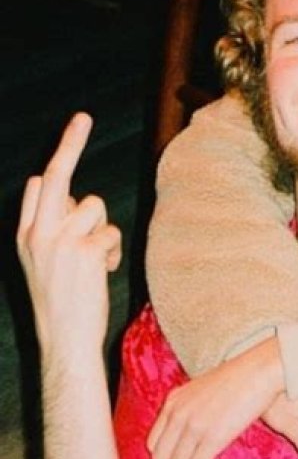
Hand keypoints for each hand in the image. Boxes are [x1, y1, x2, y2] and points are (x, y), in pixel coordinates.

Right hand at [16, 113, 121, 358]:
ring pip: (95, 207)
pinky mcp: (84, 251)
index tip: (73, 130)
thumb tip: (81, 204)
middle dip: (71, 143)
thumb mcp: (45, 263)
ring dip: (102, 231)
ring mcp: (59, 241)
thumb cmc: (62, 303)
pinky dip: (112, 252)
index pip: (40, 185)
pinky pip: (111, 233)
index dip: (59, 161)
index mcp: (25, 234)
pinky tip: (102, 273)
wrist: (65, 341)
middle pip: (57, 177)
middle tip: (82, 117)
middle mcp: (37, 233)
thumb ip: (56, 231)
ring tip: (93, 262)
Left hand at [147, 336, 283, 458]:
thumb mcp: (201, 389)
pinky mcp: (211, 437)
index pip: (153, 442)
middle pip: (161, 458)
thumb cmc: (236, 379)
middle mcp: (178, 413)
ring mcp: (193, 425)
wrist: (258, 371)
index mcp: (173, 401)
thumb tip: (187, 433)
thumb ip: (188, 408)